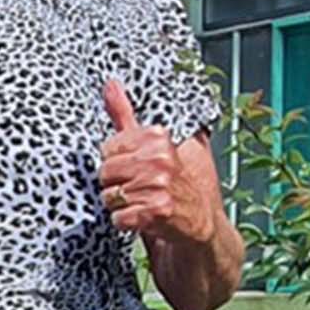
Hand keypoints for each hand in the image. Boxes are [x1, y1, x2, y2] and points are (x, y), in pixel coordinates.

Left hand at [98, 78, 211, 243]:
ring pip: (109, 196)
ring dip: (122, 206)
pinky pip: (118, 218)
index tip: (138, 170)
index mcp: (159, 137)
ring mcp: (158, 185)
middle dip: (118, 185)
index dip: (119, 163)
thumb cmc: (180, 185)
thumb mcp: (157, 145)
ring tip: (144, 204)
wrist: (203, 225)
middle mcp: (160, 158)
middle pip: (105, 172)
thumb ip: (127, 115)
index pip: (109, 148)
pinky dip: (127, 224)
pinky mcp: (156, 212)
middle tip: (142, 190)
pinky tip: (145, 220)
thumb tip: (109, 84)